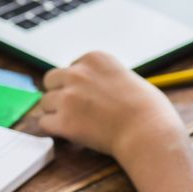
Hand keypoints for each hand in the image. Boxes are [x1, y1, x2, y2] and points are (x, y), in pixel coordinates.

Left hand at [39, 52, 192, 191]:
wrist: (148, 131)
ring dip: (55, 112)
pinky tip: (65, 133)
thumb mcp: (128, 77)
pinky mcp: (63, 121)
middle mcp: (78, 73)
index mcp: (95, 58)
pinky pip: (44, 123)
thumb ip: (107, 77)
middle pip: (51, 80)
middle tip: (72, 108)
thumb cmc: (148, 109)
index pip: (72, 66)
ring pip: (45, 102)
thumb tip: (98, 88)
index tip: (86, 94)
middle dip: (59, 92)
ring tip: (73, 123)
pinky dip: (53, 130)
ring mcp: (68, 97)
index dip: (77, 82)